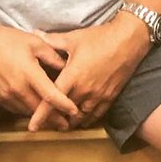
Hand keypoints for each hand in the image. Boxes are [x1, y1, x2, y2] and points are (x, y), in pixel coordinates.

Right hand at [0, 22, 78, 122]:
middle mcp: (17, 88)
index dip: (63, 104)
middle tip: (68, 124)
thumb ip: (52, 55)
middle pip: (39, 110)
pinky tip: (35, 112)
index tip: (74, 111)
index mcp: (29, 73)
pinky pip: (16, 109)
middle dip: (54, 119)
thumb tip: (67, 67)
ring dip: (40, 118)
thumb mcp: (35, 42)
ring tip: (55, 121)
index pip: (50, 94)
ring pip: (27, 112)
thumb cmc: (8, 39)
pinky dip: (27, 112)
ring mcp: (6, 95)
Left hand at [27, 12, 151, 131]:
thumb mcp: (74, 38)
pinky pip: (95, 115)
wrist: (129, 40)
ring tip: (63, 122)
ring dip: (71, 121)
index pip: (51, 100)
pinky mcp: (110, 97)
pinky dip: (87, 119)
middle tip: (47, 121)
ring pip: (80, 118)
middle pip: (65, 113)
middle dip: (55, 119)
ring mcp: (98, 96)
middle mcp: (84, 90)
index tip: (32, 127)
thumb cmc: (100, 37)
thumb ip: (53, 41)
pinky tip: (82, 118)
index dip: (41, 116)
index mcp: (72, 77)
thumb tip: (34, 34)